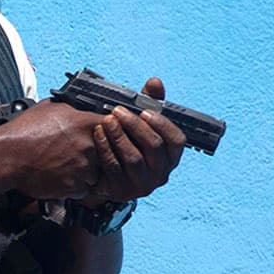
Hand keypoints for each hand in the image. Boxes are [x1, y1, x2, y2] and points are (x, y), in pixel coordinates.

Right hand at [0, 100, 116, 199]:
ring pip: (97, 172)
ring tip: (67, 164)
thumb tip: (84, 108)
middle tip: (79, 151)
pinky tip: (61, 175)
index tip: (106, 134)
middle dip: (97, 153)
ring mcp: (83, 168)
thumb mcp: (52, 108)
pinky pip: (84, 188)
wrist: (7, 156)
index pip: (116, 126)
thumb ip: (75, 109)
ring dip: (87, 171)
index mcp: (87, 124)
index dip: (111, 131)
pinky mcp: (74, 187)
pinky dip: (76, 185)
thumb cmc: (24, 131)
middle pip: (108, 152)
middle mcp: (89, 146)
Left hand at [83, 77, 186, 204]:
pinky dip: (105, 149)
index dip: (162, 124)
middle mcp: (161, 173)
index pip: (176, 140)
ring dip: (119, 136)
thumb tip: (155, 82)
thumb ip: (149, 102)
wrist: (103, 172)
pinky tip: (97, 134)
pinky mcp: (122, 191)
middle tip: (118, 111)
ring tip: (106, 121)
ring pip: (134, 159)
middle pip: (154, 147)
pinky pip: (114, 168)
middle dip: (135, 126)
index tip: (144, 111)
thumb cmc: (127, 142)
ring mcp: (142, 185)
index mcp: (170, 156)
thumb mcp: (139, 122)